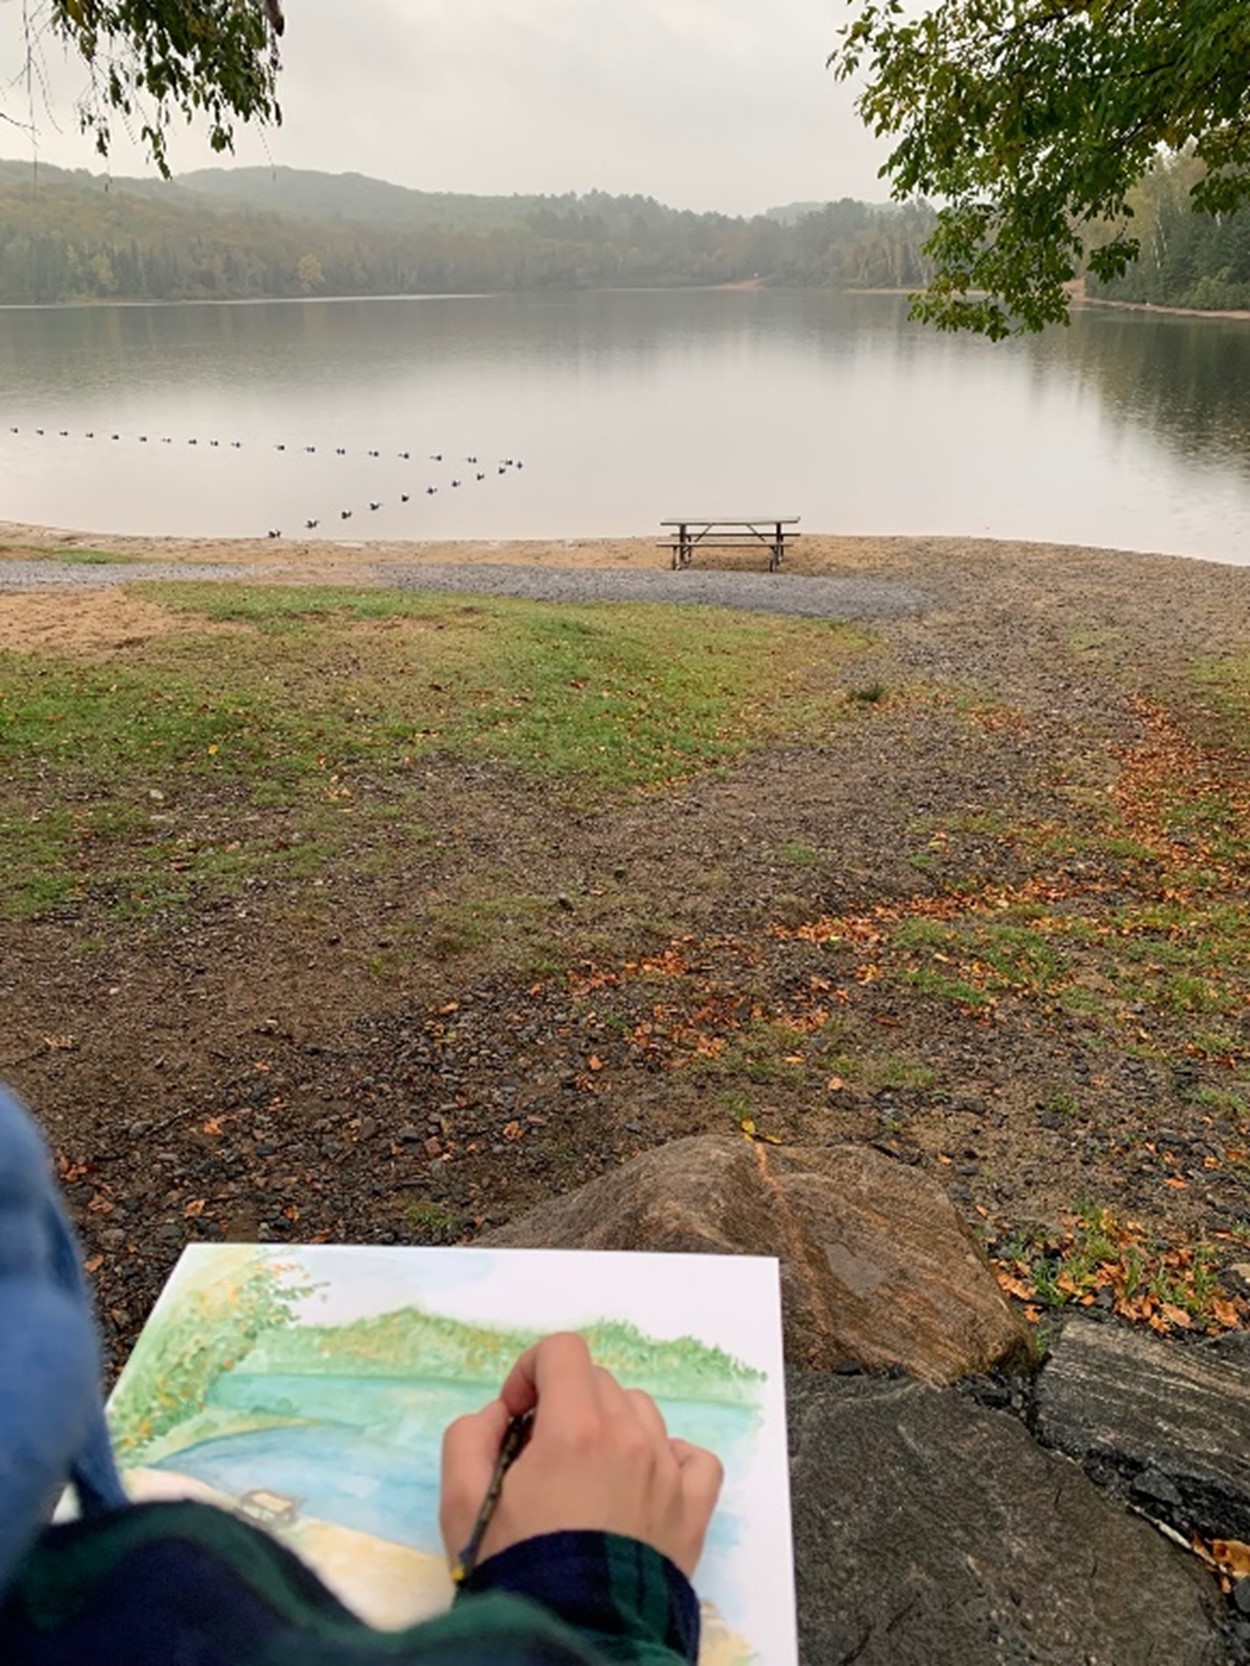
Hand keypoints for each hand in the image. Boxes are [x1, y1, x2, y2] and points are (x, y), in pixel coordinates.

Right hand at [439, 1332, 722, 1578]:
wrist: (570, 1640)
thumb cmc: (515, 1570)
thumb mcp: (462, 1501)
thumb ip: (471, 1434)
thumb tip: (502, 1413)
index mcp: (576, 1429)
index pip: (563, 1351)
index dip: (532, 1372)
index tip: (517, 1414)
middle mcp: (630, 1439)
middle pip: (599, 1382)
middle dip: (565, 1404)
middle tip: (541, 1456)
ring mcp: (668, 1473)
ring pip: (642, 1412)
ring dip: (611, 1427)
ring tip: (588, 1477)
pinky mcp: (692, 1510)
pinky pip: (693, 1458)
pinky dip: (669, 1459)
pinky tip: (641, 1483)